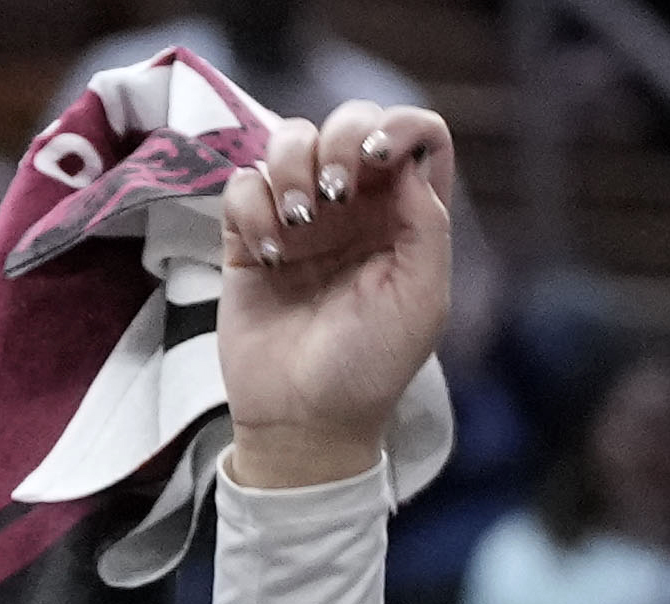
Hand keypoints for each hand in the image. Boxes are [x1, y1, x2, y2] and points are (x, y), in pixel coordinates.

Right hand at [218, 106, 455, 489]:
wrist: (304, 418)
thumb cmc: (372, 366)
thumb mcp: (422, 300)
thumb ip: (426, 225)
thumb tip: (402, 161)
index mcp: (407, 218)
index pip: (415, 138)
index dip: (398, 126)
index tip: (375, 160)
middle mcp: (357, 207)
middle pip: (348, 121)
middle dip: (338, 139)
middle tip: (333, 192)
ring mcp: (301, 216)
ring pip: (290, 138)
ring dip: (290, 168)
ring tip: (297, 226)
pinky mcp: (249, 231)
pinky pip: (243, 180)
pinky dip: (252, 206)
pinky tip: (268, 255)